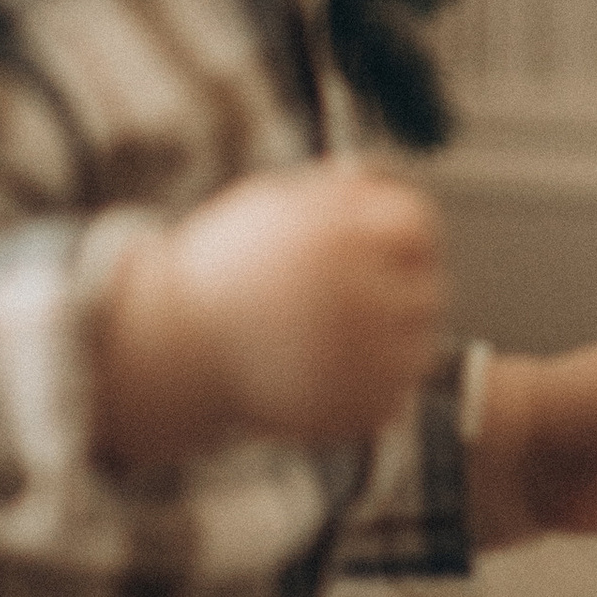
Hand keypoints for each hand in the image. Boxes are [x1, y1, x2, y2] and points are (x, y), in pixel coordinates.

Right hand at [95, 163, 447, 465]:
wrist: (171, 352)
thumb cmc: (222, 274)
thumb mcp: (275, 209)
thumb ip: (340, 196)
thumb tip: (390, 187)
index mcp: (342, 237)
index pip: (416, 226)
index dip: (400, 236)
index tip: (380, 250)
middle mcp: (363, 294)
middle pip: (424, 289)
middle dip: (394, 291)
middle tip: (346, 304)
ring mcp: (366, 358)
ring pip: (416, 346)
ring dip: (387, 342)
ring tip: (327, 343)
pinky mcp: (358, 409)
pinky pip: (392, 394)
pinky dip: (367, 389)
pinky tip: (320, 377)